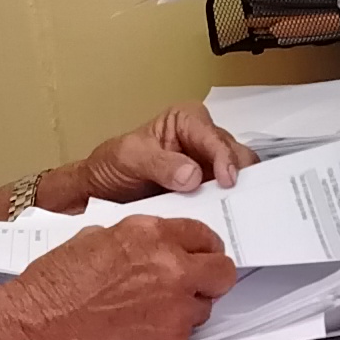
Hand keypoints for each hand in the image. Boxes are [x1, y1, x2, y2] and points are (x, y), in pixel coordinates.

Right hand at [0, 217, 236, 339]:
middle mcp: (170, 269)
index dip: (202, 249)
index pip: (204, 236)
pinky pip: (183, 338)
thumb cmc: (50, 290)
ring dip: (185, 310)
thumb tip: (152, 248)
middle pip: (222, 272)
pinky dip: (166, 337)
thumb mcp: (91, 242)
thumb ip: (133, 242)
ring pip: (203, 308)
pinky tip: (136, 335)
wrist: (30, 333)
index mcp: (150, 236)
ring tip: (147, 315)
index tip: (200, 257)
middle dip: (209, 278)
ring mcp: (174, 310)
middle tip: (192, 286)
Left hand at [30, 102, 252, 211]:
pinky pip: (226, 198)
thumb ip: (161, 163)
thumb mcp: (130, 157)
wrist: (100, 192)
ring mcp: (208, 167)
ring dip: (236, 195)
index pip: (216, 137)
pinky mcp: (208, 191)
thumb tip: (194, 175)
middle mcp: (203, 140)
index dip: (225, 158)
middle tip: (235, 201)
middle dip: (239, 177)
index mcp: (187, 120)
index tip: (226, 181)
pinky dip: (227, 207)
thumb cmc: (112, 166)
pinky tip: (224, 218)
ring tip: (231, 213)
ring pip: (239, 178)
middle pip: (237, 156)